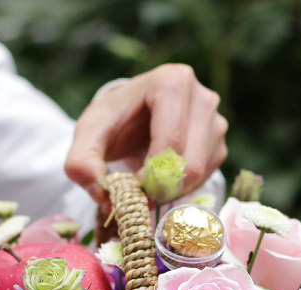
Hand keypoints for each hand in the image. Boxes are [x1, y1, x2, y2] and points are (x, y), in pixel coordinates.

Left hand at [65, 63, 227, 202]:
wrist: (129, 116)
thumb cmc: (111, 122)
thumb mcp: (88, 137)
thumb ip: (81, 163)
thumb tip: (102, 195)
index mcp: (172, 82)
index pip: (171, 144)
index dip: (150, 176)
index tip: (131, 184)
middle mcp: (202, 97)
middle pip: (190, 163)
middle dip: (161, 187)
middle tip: (140, 191)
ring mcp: (216, 120)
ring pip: (200, 174)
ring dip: (171, 190)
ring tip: (148, 180)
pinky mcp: (219, 142)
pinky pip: (206, 178)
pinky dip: (183, 188)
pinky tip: (164, 177)